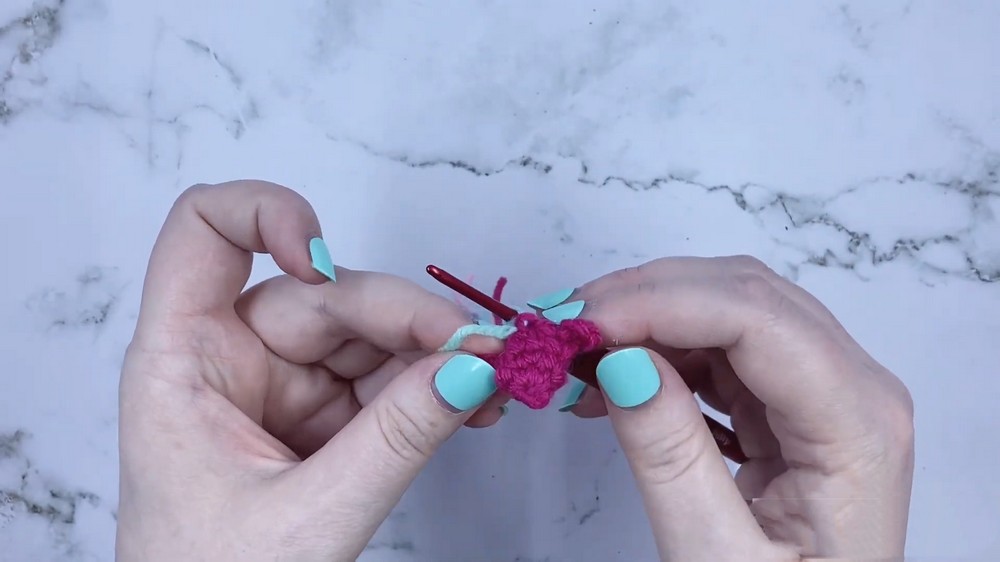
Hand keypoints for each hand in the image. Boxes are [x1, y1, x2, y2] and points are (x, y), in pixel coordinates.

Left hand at [117, 181, 504, 560]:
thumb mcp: (308, 516)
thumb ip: (396, 438)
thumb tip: (471, 368)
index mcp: (183, 360)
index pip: (205, 232)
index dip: (267, 214)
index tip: (324, 260)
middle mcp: (231, 357)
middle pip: (324, 293)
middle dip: (407, 318)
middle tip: (479, 351)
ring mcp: (280, 385)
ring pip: (367, 334)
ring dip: (434, 352)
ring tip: (489, 383)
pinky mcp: (321, 417)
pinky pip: (385, 379)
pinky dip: (432, 386)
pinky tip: (471, 400)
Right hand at [561, 257, 913, 559]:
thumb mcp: (717, 557)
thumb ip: (670, 457)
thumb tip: (620, 361)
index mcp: (857, 424)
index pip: (756, 317)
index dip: (659, 303)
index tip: (578, 325)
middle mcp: (854, 389)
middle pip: (744, 296)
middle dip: (644, 297)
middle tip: (561, 328)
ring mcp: (825, 392)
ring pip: (728, 311)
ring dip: (647, 319)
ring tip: (578, 356)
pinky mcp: (791, 405)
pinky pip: (721, 350)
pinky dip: (659, 351)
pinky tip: (614, 378)